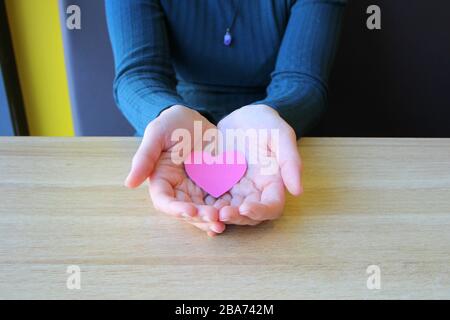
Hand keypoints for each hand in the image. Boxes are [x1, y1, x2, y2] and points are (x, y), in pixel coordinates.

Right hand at [125, 105, 225, 235]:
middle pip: (186, 211)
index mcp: (162, 180)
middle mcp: (178, 189)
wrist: (196, 118)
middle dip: (199, 217)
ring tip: (224, 223)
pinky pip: (218, 202)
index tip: (190, 211)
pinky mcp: (213, 186)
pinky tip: (234, 216)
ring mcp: (197, 189)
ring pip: (203, 211)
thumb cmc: (172, 123)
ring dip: (212, 219)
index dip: (176, 209)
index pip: (164, 201)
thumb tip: (129, 183)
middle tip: (214, 218)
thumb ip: (144, 157)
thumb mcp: (156, 134)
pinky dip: (225, 211)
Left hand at [215, 105, 302, 224]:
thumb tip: (298, 191)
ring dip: (218, 216)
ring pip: (229, 212)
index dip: (261, 212)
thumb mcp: (280, 135)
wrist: (241, 117)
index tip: (246, 208)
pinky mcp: (218, 185)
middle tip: (221, 213)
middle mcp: (254, 191)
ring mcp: (235, 190)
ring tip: (206, 213)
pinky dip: (205, 207)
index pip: (272, 207)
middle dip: (236, 217)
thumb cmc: (265, 123)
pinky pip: (212, 201)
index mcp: (272, 183)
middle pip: (249, 216)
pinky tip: (194, 208)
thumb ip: (290, 161)